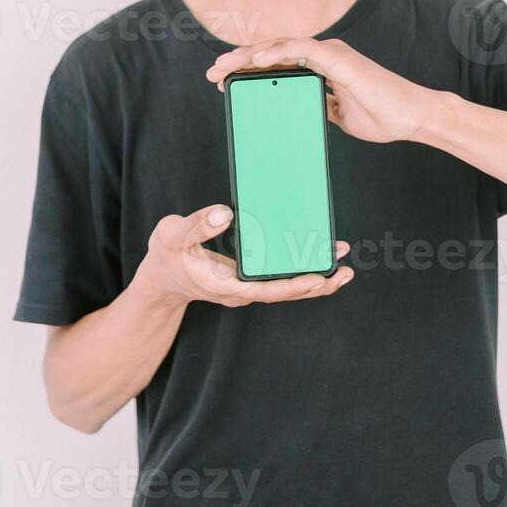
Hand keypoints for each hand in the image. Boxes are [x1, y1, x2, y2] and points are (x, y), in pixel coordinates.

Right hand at [137, 203, 353, 308]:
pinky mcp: (248, 280)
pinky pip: (279, 281)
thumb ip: (197, 225)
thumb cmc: (165, 257)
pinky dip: (300, 272)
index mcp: (224, 285)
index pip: (265, 290)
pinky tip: (318, 260)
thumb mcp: (172, 235)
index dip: (293, 286)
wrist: (160, 280)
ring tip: (343, 266)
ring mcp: (245, 288)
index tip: (318, 278)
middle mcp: (240, 291)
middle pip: (284, 293)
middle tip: (346, 271)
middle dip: (317, 284)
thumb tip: (225, 213)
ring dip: (315, 280)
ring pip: (285, 289)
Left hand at [206, 36, 442, 143]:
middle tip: (213, 72)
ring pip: (282, 46)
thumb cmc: (382, 115)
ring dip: (250, 54)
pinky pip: (302, 50)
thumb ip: (319, 105)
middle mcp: (325, 54)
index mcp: (323, 66)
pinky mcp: (340, 59)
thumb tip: (299, 110)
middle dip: (240, 60)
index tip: (225, 79)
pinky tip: (256, 60)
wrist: (411, 117)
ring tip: (224, 65)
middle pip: (274, 51)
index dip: (250, 67)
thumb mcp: (339, 115)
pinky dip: (277, 52)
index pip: (279, 62)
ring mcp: (332, 54)